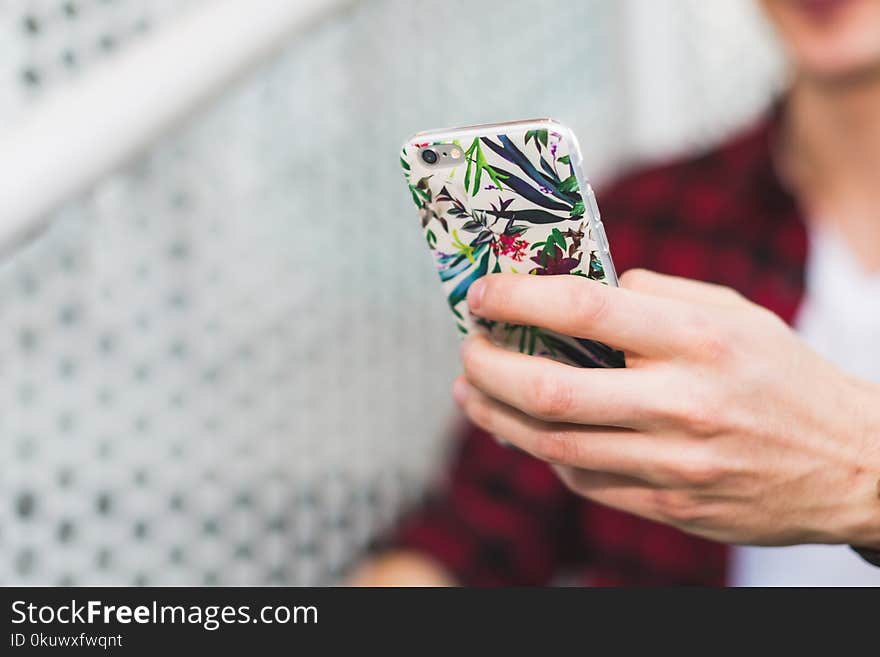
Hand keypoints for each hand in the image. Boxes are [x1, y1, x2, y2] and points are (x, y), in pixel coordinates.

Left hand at [453, 269, 879, 547]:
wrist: (849, 464)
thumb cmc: (783, 376)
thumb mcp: (734, 313)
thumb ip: (657, 294)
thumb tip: (583, 288)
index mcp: (697, 339)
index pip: (585, 308)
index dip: (519, 298)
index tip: (483, 295)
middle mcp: (681, 403)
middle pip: (550, 389)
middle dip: (489, 367)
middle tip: (468, 351)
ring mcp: (674, 464)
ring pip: (554, 445)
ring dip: (498, 418)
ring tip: (471, 394)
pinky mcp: (670, 507)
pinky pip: (584, 481)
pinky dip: (545, 453)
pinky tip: (528, 431)